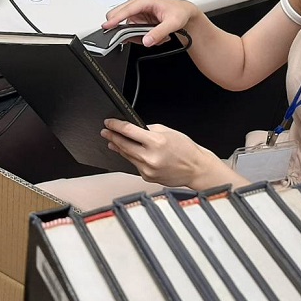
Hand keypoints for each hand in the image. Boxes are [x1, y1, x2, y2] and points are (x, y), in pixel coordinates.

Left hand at [102, 119, 230, 188]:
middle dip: (112, 137)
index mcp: (156, 142)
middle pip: (123, 145)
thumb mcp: (168, 132)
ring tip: (112, 142)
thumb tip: (133, 129)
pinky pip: (135, 165)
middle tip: (105, 132)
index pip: (129, 131)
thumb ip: (149, 130)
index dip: (116, 126)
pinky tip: (131, 153)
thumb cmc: (186, 150)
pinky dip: (132, 158)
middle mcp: (150, 157)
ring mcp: (148, 169)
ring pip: (127, 156)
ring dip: (118, 148)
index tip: (109, 123)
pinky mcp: (147, 177)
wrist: (196, 169)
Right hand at [103, 0, 198, 47]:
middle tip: (130, 38)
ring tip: (155, 37)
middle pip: (118, 15)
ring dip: (135, 35)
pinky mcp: (138, 20)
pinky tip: (153, 36)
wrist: (184, 13)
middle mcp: (138, 6)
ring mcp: (137, 13)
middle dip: (122, 29)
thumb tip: (146, 40)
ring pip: (125, 27)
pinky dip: (139, 37)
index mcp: (145, 1)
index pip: (125, 10)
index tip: (107, 26)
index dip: (115, 19)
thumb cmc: (179, 12)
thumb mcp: (173, 23)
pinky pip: (131, 31)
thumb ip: (159, 32)